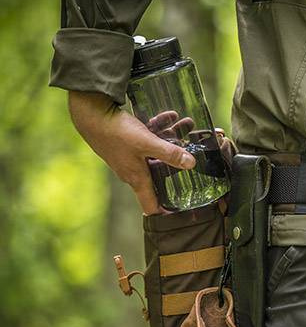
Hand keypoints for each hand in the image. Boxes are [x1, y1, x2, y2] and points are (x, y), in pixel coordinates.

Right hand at [68, 91, 195, 214]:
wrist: (90, 112)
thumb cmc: (116, 132)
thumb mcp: (148, 144)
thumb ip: (170, 154)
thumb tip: (191, 164)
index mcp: (137, 179)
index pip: (151, 206)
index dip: (165, 213)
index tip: (178, 214)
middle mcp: (132, 171)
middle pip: (160, 173)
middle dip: (178, 164)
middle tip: (194, 156)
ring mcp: (128, 157)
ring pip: (156, 151)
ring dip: (172, 138)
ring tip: (187, 125)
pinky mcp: (125, 142)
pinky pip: (147, 138)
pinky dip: (159, 128)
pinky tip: (171, 115)